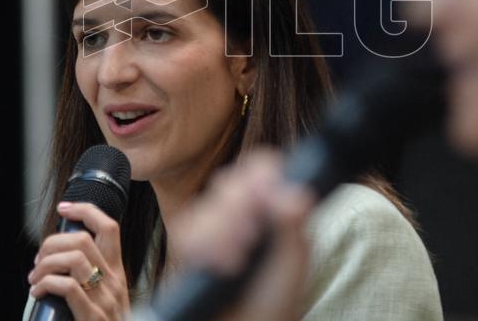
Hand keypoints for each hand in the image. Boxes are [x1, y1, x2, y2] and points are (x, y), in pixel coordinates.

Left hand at [28, 201, 129, 320]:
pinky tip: (38, 293)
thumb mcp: (106, 300)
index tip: (64, 208)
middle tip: (38, 261)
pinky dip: (45, 284)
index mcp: (118, 273)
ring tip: (34, 279)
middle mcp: (115, 281)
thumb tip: (61, 262)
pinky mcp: (93, 317)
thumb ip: (91, 281)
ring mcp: (105, 299)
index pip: (109, 227)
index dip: (85, 210)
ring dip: (45, 264)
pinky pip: (66, 287)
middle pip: (83, 240)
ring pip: (73, 258)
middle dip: (52, 243)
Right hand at [169, 150, 315, 320]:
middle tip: (250, 237)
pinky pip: (183, 231)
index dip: (259, 173)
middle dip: (238, 208)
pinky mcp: (188, 253)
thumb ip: (292, 224)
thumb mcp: (292, 264)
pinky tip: (219, 266)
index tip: (264, 190)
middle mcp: (240, 218)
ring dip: (220, 233)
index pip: (260, 170)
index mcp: (271, 213)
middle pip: (227, 183)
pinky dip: (201, 247)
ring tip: (235, 263)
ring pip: (203, 207)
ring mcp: (212, 234)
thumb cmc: (274, 307)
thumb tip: (293, 188)